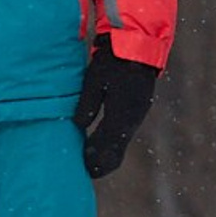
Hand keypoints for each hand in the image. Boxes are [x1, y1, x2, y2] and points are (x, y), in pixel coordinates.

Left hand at [72, 37, 158, 180]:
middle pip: (116, 153)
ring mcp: (137, 116)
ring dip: (105, 154)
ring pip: (121, 145)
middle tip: (83, 170)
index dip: (93, 160)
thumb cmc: (112, 61)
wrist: (137, 46)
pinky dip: (112, 144)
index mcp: (121, 114)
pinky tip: (99, 143)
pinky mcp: (137, 111)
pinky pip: (124, 135)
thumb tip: (78, 127)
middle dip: (100, 164)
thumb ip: (87, 104)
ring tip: (87, 159)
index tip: (81, 168)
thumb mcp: (95, 80)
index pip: (107, 147)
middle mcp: (132, 120)